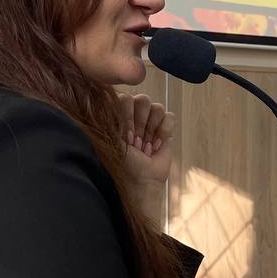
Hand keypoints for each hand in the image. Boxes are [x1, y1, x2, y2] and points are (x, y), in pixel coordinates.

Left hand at [117, 93, 174, 222]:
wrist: (143, 180)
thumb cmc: (124, 164)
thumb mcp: (112, 140)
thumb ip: (110, 118)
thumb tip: (107, 96)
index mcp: (118, 116)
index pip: (124, 97)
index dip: (127, 116)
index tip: (125, 136)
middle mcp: (134, 116)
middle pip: (142, 99)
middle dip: (140, 123)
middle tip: (136, 142)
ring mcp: (150, 121)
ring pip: (156, 107)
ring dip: (152, 129)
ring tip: (146, 146)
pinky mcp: (164, 128)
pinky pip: (169, 116)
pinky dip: (164, 132)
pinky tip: (157, 145)